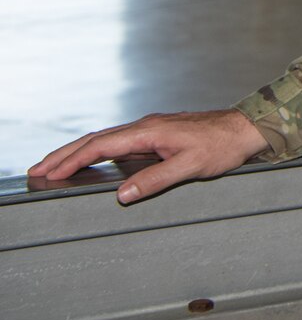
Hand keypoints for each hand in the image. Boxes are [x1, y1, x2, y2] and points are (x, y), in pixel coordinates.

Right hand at [30, 109, 268, 203]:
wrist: (246, 128)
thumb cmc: (223, 145)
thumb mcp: (191, 166)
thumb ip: (156, 180)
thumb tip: (123, 194)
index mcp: (149, 131)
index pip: (101, 145)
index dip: (72, 160)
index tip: (49, 172)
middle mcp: (146, 126)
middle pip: (96, 139)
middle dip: (64, 154)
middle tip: (36, 169)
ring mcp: (151, 128)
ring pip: (105, 139)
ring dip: (78, 151)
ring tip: (54, 165)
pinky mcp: (158, 133)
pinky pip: (118, 141)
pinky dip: (97, 150)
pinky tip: (92, 159)